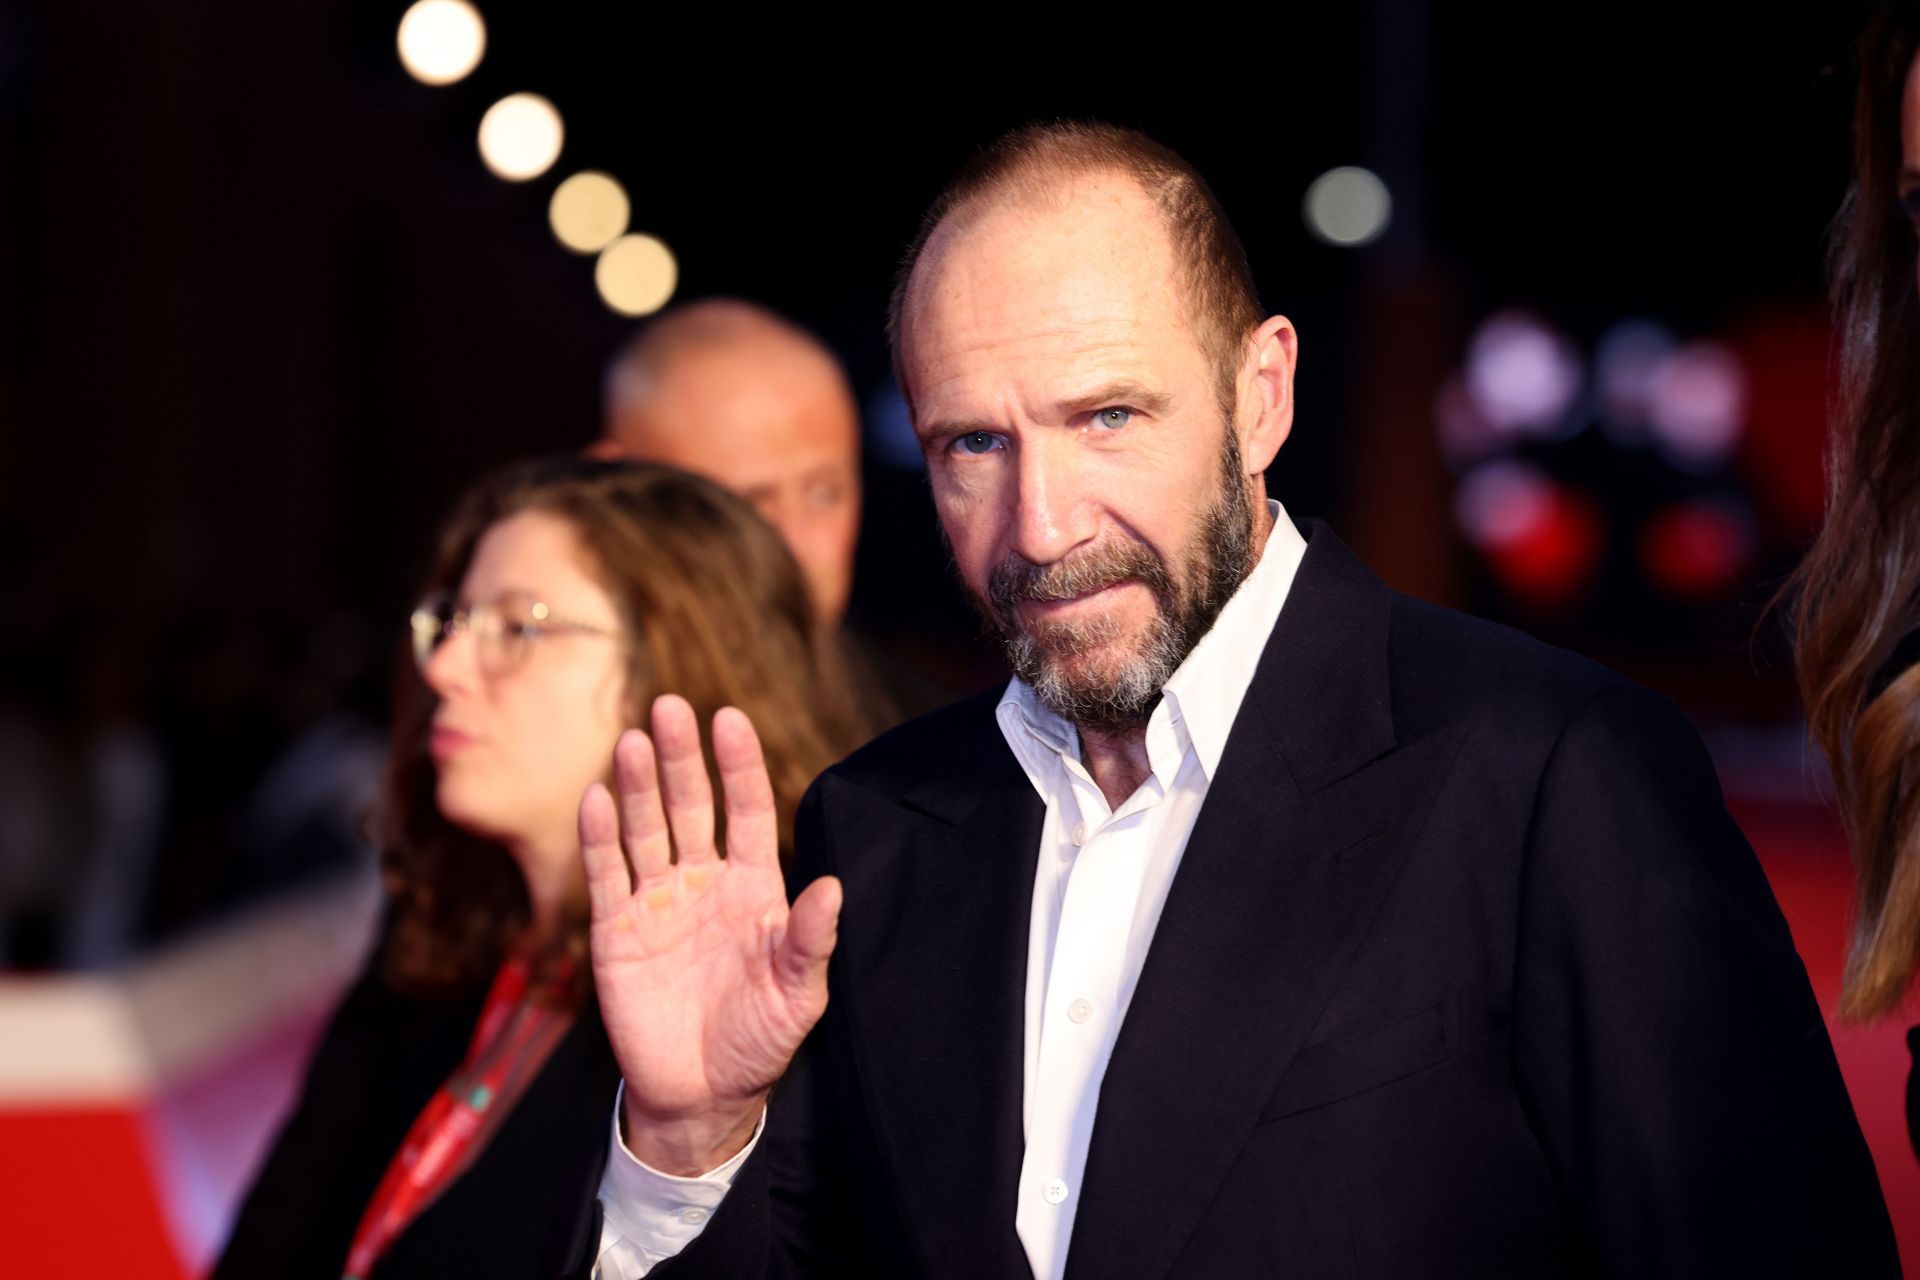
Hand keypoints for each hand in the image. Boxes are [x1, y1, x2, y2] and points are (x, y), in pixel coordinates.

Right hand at [580, 695, 840, 1174]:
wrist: (701, 1094)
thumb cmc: (759, 1039)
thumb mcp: (798, 996)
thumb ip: (809, 941)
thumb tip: (833, 888)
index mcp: (753, 886)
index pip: (747, 810)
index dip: (739, 766)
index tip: (729, 718)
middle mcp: (704, 881)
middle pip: (691, 805)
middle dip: (681, 758)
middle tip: (669, 707)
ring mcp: (658, 901)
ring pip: (646, 829)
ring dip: (637, 787)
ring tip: (631, 742)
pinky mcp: (616, 929)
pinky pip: (606, 874)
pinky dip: (599, 837)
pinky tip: (595, 798)